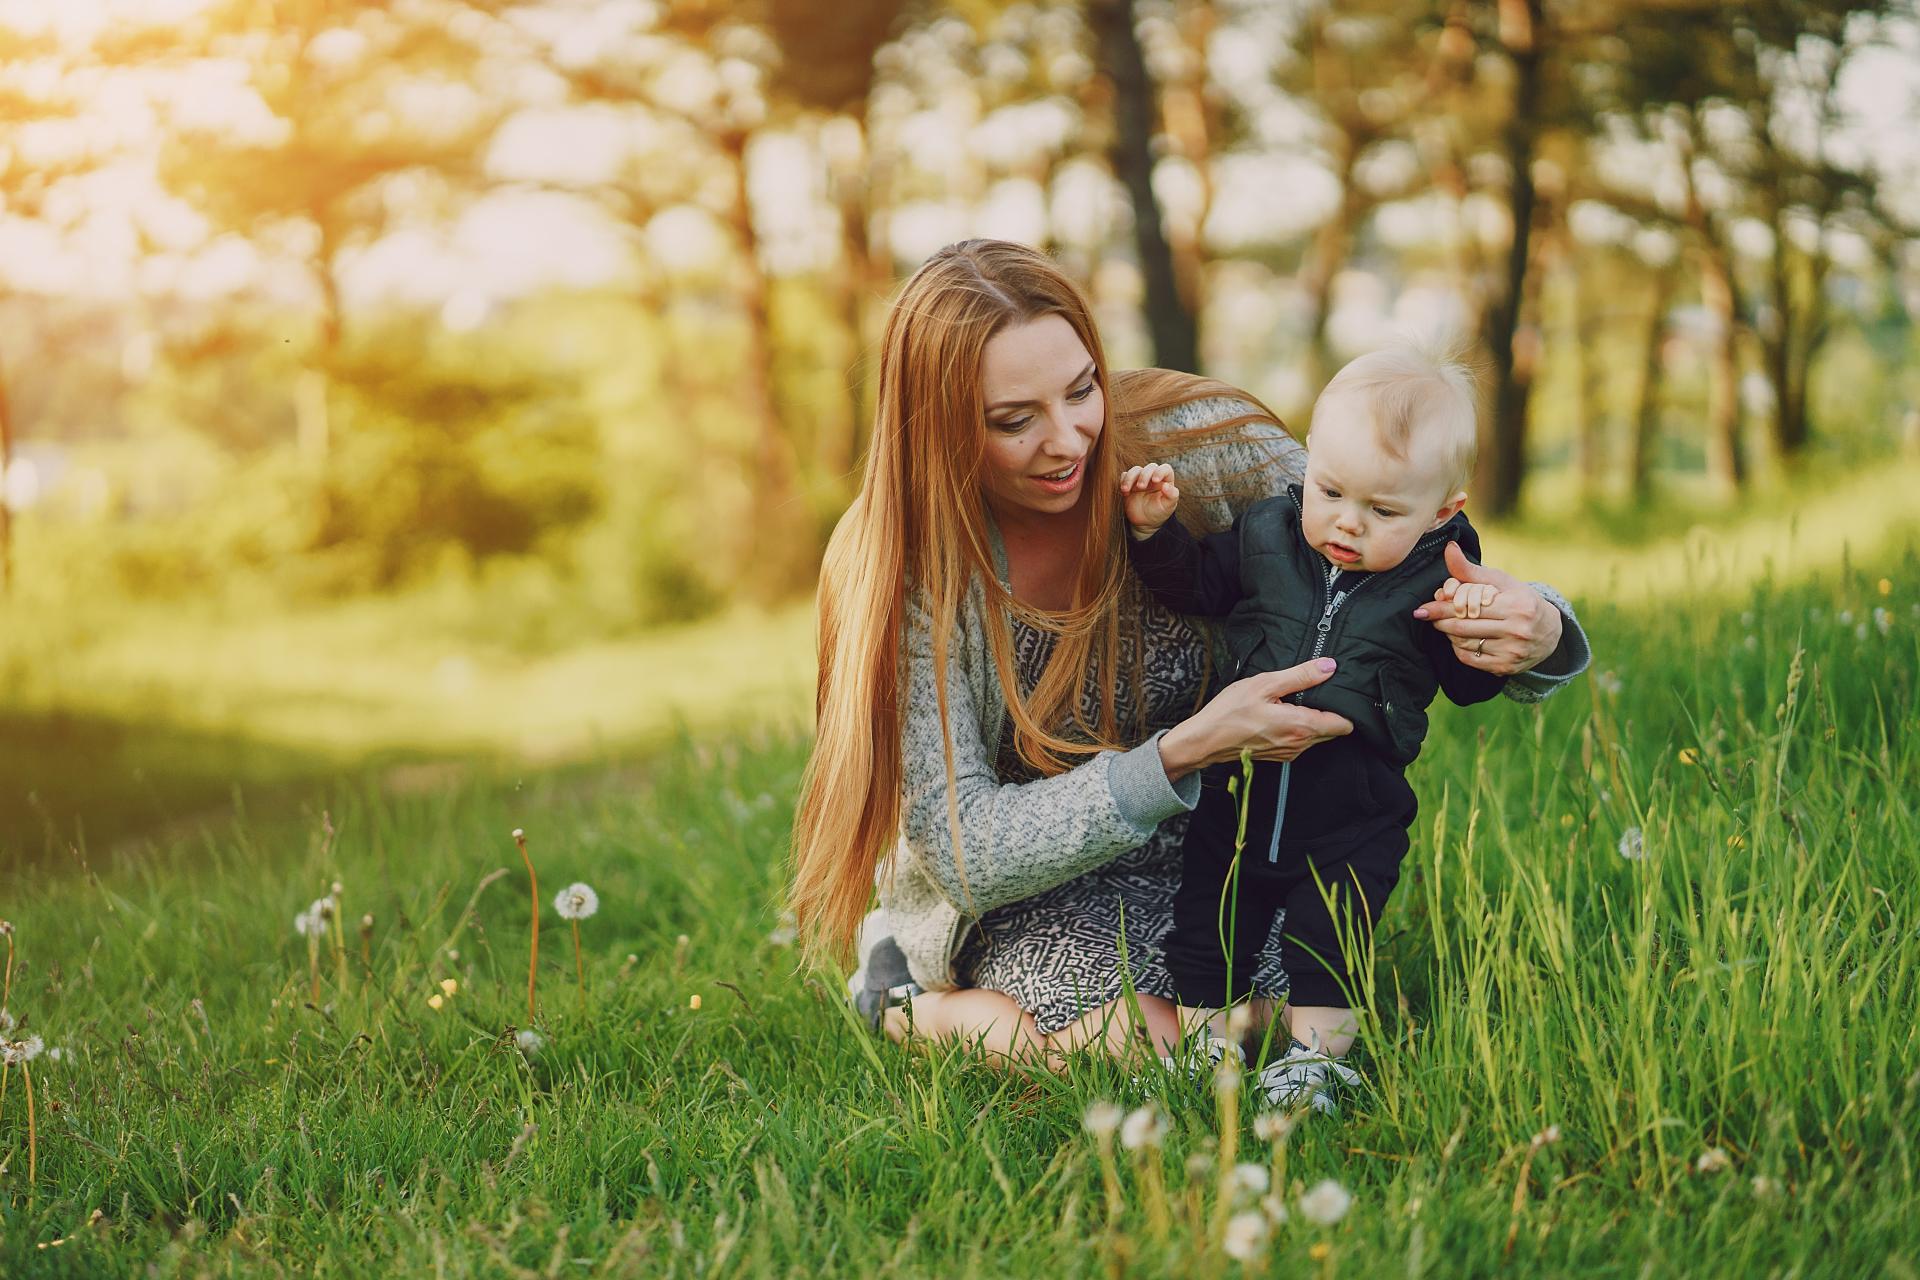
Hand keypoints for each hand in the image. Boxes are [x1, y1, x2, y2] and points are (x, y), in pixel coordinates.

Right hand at [1119, 463, 1179, 537]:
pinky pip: (1125, 475)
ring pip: (1135, 470)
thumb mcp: (1168, 506)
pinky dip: (1123, 481)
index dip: (1160, 471)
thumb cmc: (1159, 512)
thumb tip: (1166, 486)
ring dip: (1130, 478)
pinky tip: (1125, 492)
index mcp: (1166, 480)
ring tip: (1126, 489)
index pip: (1165, 469)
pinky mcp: (1130, 483)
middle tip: (1140, 487)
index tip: (1155, 480)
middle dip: (1144, 475)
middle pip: (1150, 467)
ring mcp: (1141, 479)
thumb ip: (1172, 495)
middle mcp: (1153, 477)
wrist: (1145, 521)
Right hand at [1157, 657, 1353, 780]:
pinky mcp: (1279, 756)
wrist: (1205, 740)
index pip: (1344, 724)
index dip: (1344, 707)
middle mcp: (1300, 744)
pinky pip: (1300, 742)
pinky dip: (1297, 729)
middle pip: (1333, 730)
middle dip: (1328, 712)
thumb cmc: (1230, 712)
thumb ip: (1301, 676)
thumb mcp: (1265, 684)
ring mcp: (1290, 753)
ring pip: (1317, 737)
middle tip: (1310, 694)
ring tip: (1291, 703)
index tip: (1334, 693)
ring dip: (1312, 721)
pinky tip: (1279, 715)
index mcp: (1301, 726)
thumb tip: (1329, 666)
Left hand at [1413, 542, 1562, 674]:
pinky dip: (1458, 648)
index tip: (1422, 608)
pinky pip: (1470, 659)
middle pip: (1463, 627)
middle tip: (1425, 615)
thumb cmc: (1521, 601)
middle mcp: (1516, 630)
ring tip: (1442, 624)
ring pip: (1464, 643)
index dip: (1442, 607)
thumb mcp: (1501, 582)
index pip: (1469, 607)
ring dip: (1448, 633)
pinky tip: (1457, 639)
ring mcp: (1511, 651)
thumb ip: (1471, 569)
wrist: (1550, 633)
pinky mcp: (1505, 667)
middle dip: (1440, 620)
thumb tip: (1448, 548)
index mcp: (1516, 606)